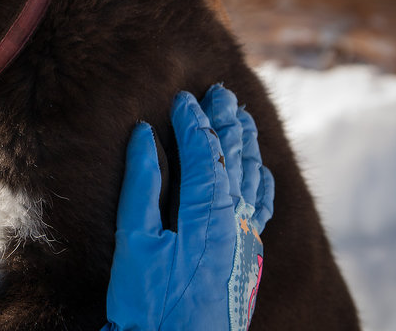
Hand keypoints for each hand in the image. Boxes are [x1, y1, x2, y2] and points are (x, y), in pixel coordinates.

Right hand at [104, 85, 274, 330]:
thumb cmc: (149, 302)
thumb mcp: (134, 241)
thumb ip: (142, 185)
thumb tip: (143, 134)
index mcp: (206, 215)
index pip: (204, 154)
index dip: (195, 123)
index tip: (185, 98)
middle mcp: (236, 223)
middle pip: (236, 160)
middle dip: (228, 124)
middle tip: (221, 93)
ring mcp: (246, 241)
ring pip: (253, 179)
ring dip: (246, 145)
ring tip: (241, 116)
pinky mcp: (248, 257)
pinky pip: (261, 206)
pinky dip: (260, 180)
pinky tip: (258, 169)